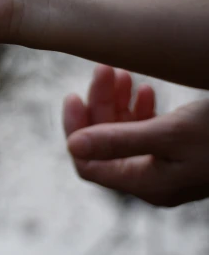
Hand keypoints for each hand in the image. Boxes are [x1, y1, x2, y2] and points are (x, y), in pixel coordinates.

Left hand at [64, 65, 208, 206]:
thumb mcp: (170, 133)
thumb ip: (119, 140)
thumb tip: (72, 147)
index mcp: (148, 184)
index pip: (89, 164)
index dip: (75, 130)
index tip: (71, 95)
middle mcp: (154, 180)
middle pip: (105, 144)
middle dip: (99, 106)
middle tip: (104, 69)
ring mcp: (168, 166)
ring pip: (125, 133)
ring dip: (118, 102)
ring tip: (119, 71)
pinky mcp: (182, 150)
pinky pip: (147, 131)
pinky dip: (139, 108)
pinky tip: (143, 88)